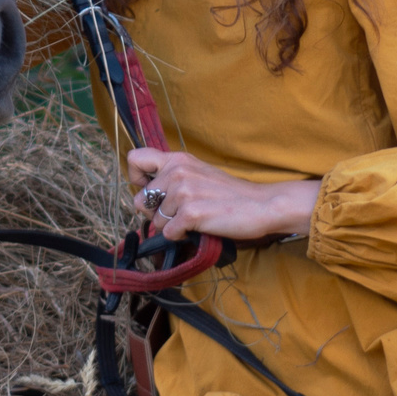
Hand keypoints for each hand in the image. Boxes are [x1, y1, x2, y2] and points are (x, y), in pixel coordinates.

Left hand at [127, 147, 320, 242]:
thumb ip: (173, 176)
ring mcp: (183, 191)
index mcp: (177, 158)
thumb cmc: (229, 194)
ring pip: (155, 221)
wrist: (262, 205)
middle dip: (154, 213)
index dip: (137, 179)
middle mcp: (177, 171)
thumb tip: (147, 195)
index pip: (134, 158)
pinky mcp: (190, 213)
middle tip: (177, 214)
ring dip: (172, 226)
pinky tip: (199, 228)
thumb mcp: (198, 173)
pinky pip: (168, 234)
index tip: (152, 191)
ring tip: (196, 219)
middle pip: (140, 200)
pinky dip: (181, 237)